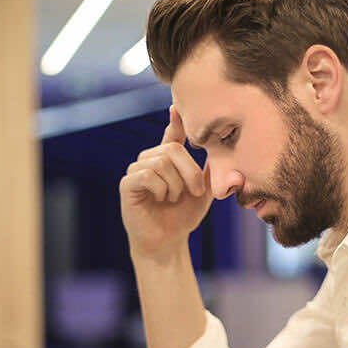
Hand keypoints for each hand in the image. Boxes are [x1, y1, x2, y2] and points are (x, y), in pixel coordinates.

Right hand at [119, 105, 212, 259]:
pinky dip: (161, 188)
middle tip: (196, 192)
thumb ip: (209, 170)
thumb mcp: (203, 192)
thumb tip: (220, 149)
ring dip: (175, 184)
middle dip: (190, 171)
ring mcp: (136, 171)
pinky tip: (161, 199)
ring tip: (174, 199)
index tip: (176, 106)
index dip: (176, 120)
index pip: (172, 135)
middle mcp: (150, 160)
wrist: (168, 242)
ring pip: (160, 162)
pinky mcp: (127, 184)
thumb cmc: (184, 216)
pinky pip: (147, 175)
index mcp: (168, 160)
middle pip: (172, 149)